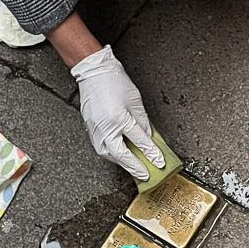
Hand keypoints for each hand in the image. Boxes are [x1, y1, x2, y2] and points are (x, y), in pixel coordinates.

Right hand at [71, 46, 164, 180]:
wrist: (93, 72)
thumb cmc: (113, 81)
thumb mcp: (135, 100)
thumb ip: (142, 121)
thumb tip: (148, 136)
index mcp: (119, 118)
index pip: (138, 140)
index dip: (150, 152)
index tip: (159, 161)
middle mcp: (105, 127)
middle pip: (121, 154)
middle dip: (134, 167)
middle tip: (144, 175)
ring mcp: (95, 129)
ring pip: (108, 154)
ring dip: (121, 163)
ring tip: (133, 167)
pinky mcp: (90, 129)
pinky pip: (101, 147)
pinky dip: (111, 154)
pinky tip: (119, 155)